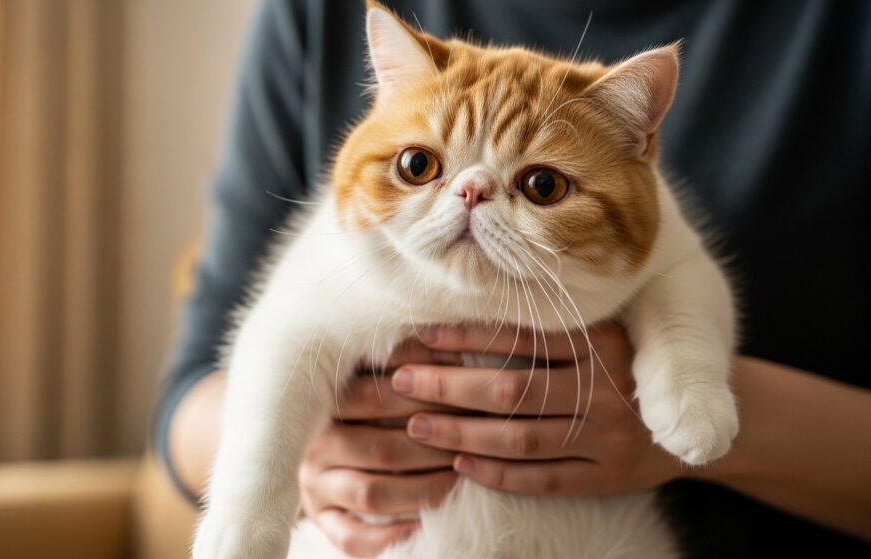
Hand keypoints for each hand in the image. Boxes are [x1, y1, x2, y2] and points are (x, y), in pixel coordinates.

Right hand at [299, 341, 460, 557]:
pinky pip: (355, 538)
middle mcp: (315, 447)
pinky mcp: (324, 523)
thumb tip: (452, 349)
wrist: (315, 457)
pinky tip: (428, 525)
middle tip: (477, 433)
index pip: (369, 393)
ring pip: (372, 493)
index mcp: (324, 405)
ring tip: (462, 476)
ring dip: (425, 486)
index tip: (460, 377)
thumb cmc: (365, 412)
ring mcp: (315, 489)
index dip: (419, 386)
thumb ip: (400, 370)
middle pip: (381, 446)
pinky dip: (393, 535)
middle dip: (435, 442)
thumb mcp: (372, 384)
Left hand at [392, 324, 685, 495]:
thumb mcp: (613, 327)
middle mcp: (607, 391)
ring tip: (416, 425)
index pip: (523, 339)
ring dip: (461, 433)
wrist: (709, 418)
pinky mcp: (609, 477)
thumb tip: (478, 298)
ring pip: (521, 440)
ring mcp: (609, 439)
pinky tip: (460, 465)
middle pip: (512, 391)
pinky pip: (545, 479)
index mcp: (605, 343)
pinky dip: (499, 474)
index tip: (421, 334)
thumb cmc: (640, 360)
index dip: (467, 338)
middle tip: (400, 382)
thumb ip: (558, 318)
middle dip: (448, 387)